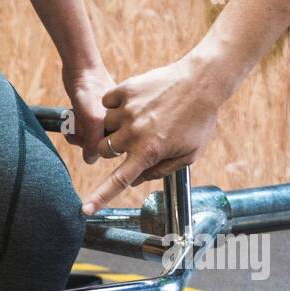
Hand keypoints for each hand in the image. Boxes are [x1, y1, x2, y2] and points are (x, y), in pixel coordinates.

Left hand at [62, 63, 116, 164]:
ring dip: (75, 130)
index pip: (106, 150)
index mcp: (122, 125)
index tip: (85, 130)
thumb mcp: (91, 118)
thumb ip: (92, 141)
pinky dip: (73, 125)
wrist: (81, 68)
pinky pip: (81, 130)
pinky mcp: (93, 115)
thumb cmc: (88, 90)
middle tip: (77, 121)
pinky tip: (71, 113)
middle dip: (81, 136)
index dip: (92, 144)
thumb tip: (90, 160)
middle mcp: (115, 124)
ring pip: (86, 138)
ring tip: (73, 116)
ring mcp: (104, 120)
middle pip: (95, 145)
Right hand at [82, 55, 226, 214]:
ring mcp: (127, 111)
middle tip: (134, 136)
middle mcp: (134, 133)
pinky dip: (116, 103)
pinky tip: (136, 100)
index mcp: (148, 152)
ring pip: (104, 124)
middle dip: (114, 147)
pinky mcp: (126, 90)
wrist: (203, 81)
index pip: (118, 181)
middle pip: (104, 149)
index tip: (85, 210)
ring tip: (140, 114)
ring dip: (116, 123)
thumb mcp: (188, 154)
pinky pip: (107, 101)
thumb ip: (160, 171)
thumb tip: (134, 181)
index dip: (100, 197)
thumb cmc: (199, 119)